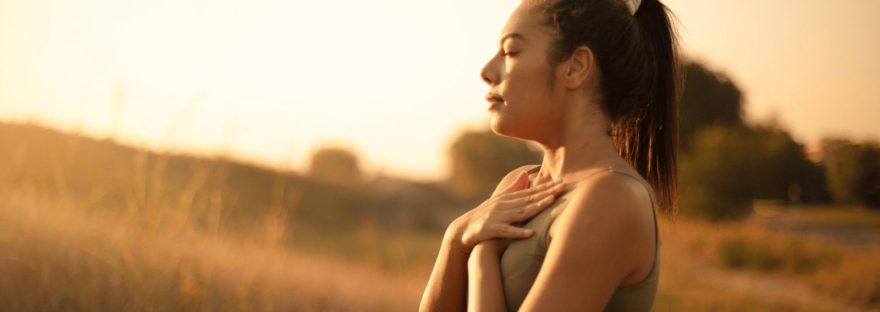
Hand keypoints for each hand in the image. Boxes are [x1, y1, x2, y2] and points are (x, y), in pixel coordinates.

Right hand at [446, 170, 564, 254]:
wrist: (462, 230)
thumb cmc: (484, 216)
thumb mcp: (499, 201)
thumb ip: (513, 188)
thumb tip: (525, 173)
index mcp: (507, 199)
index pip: (531, 192)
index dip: (547, 187)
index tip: (562, 182)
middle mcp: (504, 205)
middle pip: (529, 199)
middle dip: (547, 193)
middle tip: (563, 187)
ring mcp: (498, 217)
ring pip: (520, 212)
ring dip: (536, 207)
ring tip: (550, 202)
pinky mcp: (491, 230)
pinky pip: (506, 231)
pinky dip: (518, 232)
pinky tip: (529, 233)